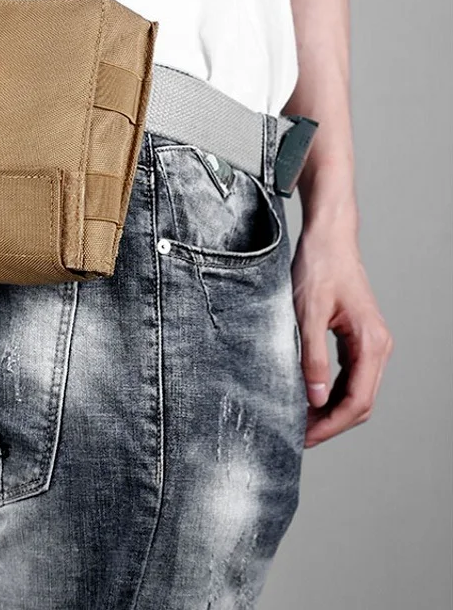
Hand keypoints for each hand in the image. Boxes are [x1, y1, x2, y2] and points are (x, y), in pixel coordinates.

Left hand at [291, 228, 393, 447]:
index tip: (303, 437)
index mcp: (371, 342)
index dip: (330, 425)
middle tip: (297, 435)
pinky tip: (308, 397)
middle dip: (330, 423)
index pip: (357, 401)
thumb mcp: (306, 313)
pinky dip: (332, 392)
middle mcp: (378, 346)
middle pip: (360, 402)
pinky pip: (350, 376)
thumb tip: (315, 398)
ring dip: (331, 411)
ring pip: (357, 391)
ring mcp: (370, 343)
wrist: (328, 239)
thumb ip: (312, 356)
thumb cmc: (318, 268)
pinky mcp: (358, 338)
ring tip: (300, 421)